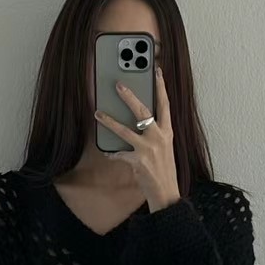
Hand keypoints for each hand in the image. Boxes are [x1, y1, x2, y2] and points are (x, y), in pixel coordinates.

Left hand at [94, 67, 181, 212]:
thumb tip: (140, 121)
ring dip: (109, 121)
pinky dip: (112, 153)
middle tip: (118, 85)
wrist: (166, 193)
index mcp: (167, 132)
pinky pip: (119, 153)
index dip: (161, 87)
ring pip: (124, 130)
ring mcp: (148, 149)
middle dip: (129, 96)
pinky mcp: (137, 161)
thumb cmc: (164, 169)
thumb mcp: (165, 148)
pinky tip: (107, 152)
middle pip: (142, 111)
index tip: (157, 72)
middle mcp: (159, 137)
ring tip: (98, 113)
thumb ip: (155, 133)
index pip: (165, 104)